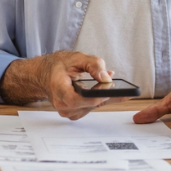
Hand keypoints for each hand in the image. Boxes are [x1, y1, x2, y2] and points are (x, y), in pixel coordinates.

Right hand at [0, 51, 128, 119]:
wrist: (46, 74)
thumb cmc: (59, 65)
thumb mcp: (77, 58)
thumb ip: (93, 65)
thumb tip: (107, 77)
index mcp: (58, 89)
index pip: (77, 99)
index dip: (95, 96)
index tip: (110, 88)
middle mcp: (62, 104)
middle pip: (89, 104)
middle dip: (106, 95)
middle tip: (124, 88)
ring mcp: (68, 111)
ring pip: (93, 107)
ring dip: (105, 97)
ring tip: (117, 87)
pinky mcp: (74, 113)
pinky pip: (92, 108)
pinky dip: (100, 99)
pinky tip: (107, 91)